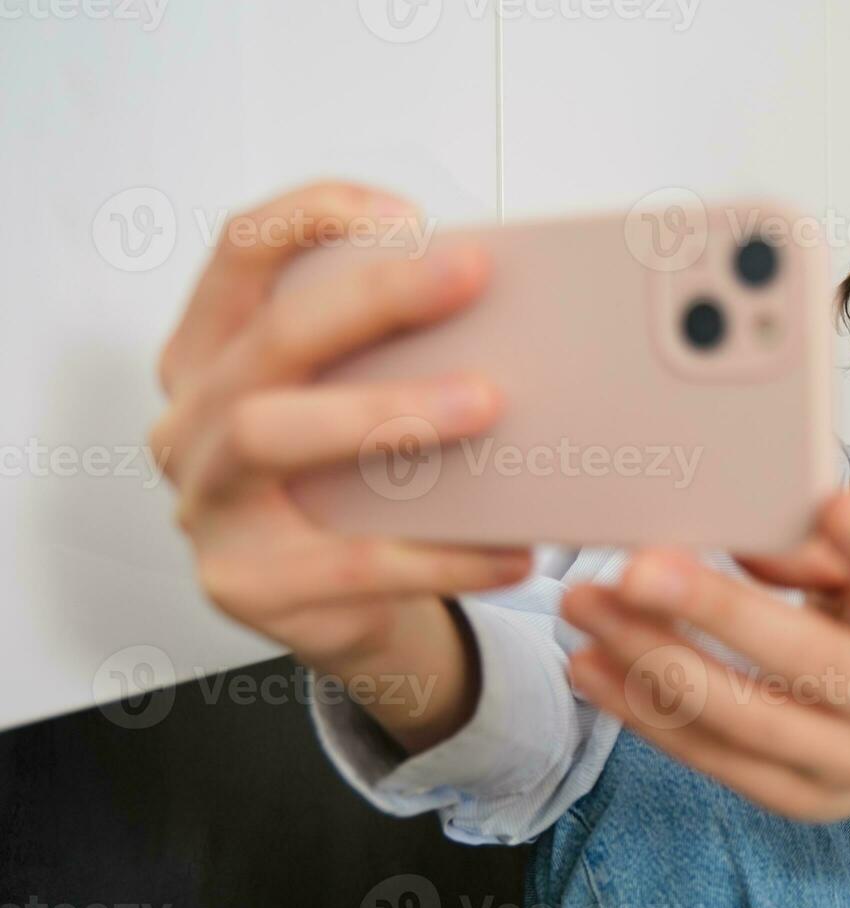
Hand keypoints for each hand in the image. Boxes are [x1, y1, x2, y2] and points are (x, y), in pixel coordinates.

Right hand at [148, 181, 531, 751]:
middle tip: (470, 275)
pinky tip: (513, 549)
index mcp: (213, 352)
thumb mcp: (357, 399)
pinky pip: (350, 564)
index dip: (312, 214)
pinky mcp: (243, 584)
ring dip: (388, 411)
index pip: (240, 250)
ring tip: (489, 403)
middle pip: (271, 338)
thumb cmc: (356, 481)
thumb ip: (392, 351)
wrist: (337, 606)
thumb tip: (506, 310)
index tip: (408, 213)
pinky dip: (442, 555)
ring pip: (273, 436)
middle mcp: (190, 419)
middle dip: (374, 297)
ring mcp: (205, 504)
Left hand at [560, 486, 849, 829]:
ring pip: (740, 715)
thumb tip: (739, 528)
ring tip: (586, 608)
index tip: (836, 503)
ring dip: (651, 660)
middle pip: (804, 659)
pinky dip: (640, 711)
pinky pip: (708, 755)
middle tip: (635, 569)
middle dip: (715, 610)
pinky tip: (588, 666)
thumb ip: (812, 553)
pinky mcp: (793, 798)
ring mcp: (845, 761)